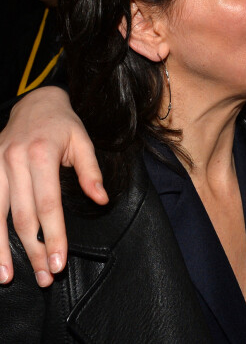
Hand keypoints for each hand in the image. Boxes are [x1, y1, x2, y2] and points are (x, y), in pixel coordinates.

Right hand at [0, 87, 105, 286]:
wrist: (35, 102)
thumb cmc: (63, 125)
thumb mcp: (83, 141)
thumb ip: (91, 171)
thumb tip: (101, 200)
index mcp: (41, 155)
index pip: (48, 205)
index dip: (53, 236)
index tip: (58, 263)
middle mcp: (13, 161)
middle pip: (22, 216)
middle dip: (33, 250)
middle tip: (44, 277)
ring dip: (0, 249)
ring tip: (7, 277)